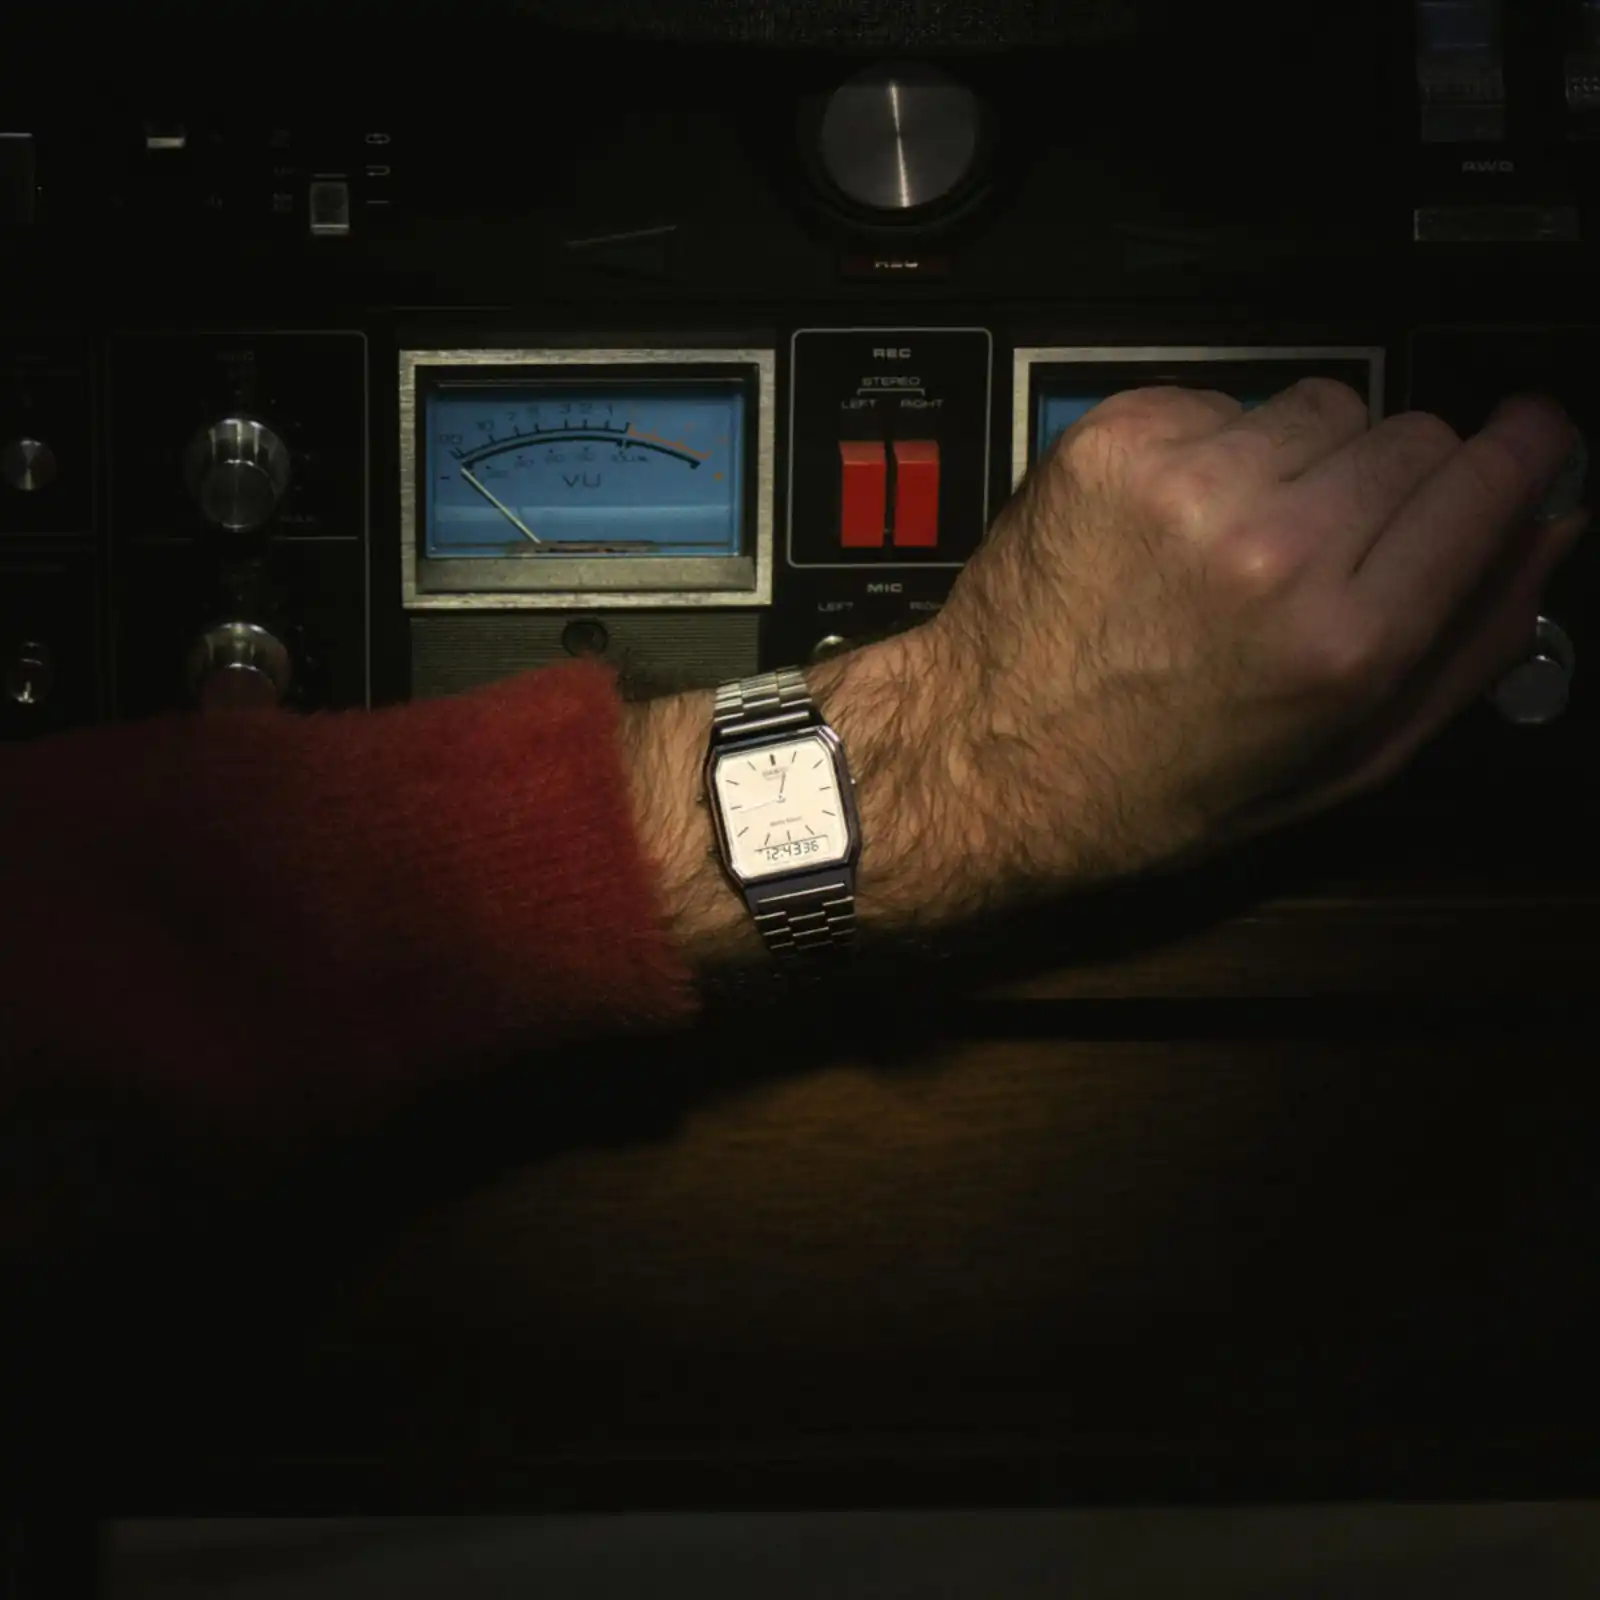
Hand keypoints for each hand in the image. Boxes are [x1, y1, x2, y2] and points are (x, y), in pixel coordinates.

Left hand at [926, 381, 1587, 897]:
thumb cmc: (1153, 785)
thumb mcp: (1334, 767)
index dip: (1520, 456)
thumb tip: (1548, 532)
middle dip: (1399, 480)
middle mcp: (1275, 546)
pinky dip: (1212, 447)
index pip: (1490, 479)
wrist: (984, 757)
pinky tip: (1174, 520)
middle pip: (1414, 432)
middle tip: (1337, 543)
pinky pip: (1221, 399)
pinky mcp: (1114, 441)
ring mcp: (1187, 482)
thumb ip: (1463, 646)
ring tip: (1240, 539)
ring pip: (1322, 403)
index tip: (1526, 442)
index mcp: (1346, 639)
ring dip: (1304, 458)